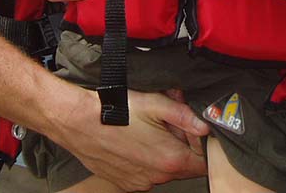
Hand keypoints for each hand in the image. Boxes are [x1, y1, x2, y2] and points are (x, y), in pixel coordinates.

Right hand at [54, 85, 207, 188]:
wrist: (80, 123)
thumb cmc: (116, 111)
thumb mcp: (157, 104)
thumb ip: (185, 116)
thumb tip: (206, 124)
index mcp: (170, 159)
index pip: (204, 162)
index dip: (204, 144)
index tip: (195, 126)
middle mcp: (157, 177)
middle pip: (185, 166)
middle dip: (184, 144)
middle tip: (171, 121)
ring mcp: (140, 182)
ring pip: (165, 169)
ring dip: (165, 151)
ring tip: (152, 127)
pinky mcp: (126, 182)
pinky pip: (147, 174)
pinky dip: (148, 159)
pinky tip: (138, 139)